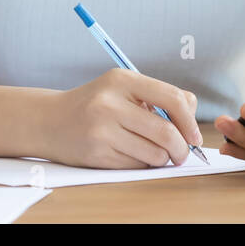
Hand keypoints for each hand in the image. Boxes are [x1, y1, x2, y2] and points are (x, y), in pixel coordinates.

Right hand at [45, 68, 201, 168]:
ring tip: (154, 152)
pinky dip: (142, 164)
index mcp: (122, 80)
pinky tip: (131, 154)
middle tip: (182, 154)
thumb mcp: (122, 88)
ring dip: (162, 158)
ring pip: (154, 153)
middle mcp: (111, 103)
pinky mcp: (97, 153)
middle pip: (166, 133)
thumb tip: (191, 121)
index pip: (173, 98)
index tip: (194, 136)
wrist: (50, 120)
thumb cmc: (95, 104)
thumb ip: (157, 98)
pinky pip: (136, 165)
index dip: (190, 121)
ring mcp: (102, 129)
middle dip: (181, 149)